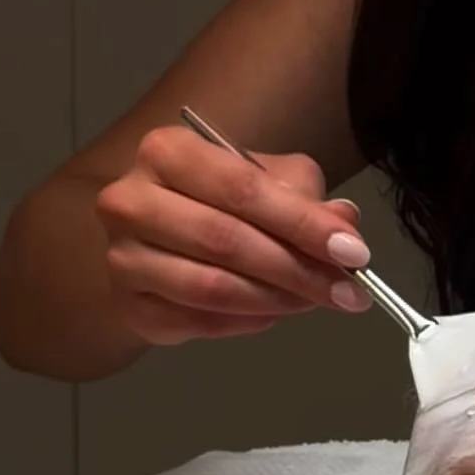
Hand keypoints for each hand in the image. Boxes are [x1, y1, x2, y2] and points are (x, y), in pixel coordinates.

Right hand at [95, 125, 373, 347]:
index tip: (353, 252)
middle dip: (297, 269)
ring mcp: (122, 258)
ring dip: (275, 300)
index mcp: (167, 152)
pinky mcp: (129, 307)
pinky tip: (276, 313)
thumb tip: (344, 224)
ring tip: (316, 301)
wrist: (154, 238)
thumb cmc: (217, 199)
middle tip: (347, 291)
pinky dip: (247, 322)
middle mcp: (130, 200)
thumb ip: (305, 197)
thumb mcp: (268, 179)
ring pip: (210, 288)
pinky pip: (198, 322)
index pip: (243, 189)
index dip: (302, 223)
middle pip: (225, 240)